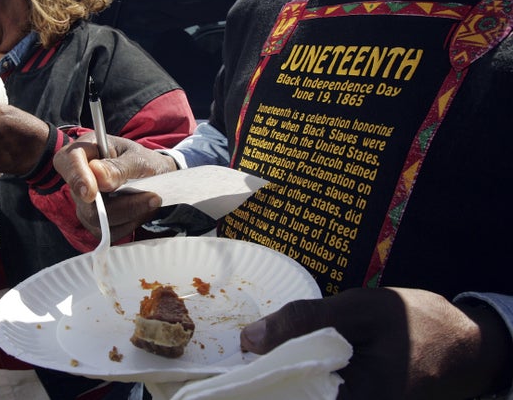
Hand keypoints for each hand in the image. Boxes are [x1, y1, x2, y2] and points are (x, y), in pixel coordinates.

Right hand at [53, 132, 177, 239]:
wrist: (156, 177)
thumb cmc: (143, 161)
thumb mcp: (138, 158)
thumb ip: (119, 167)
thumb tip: (98, 176)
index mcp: (85, 150)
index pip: (67, 162)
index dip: (76, 178)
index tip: (91, 193)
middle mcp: (79, 177)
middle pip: (85, 201)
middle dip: (122, 204)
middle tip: (153, 197)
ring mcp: (84, 203)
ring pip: (97, 220)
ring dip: (131, 213)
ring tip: (152, 200)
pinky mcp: (94, 221)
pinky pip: (108, 231)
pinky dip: (130, 224)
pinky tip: (142, 211)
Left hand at [240, 287, 512, 398]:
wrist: (459, 340)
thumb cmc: (412, 321)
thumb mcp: (356, 309)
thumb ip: (303, 321)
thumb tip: (247, 341)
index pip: (291, 398)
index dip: (262, 384)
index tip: (239, 367)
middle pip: (295, 398)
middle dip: (270, 378)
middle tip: (250, 355)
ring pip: (304, 396)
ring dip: (283, 375)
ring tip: (268, 355)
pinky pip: (317, 394)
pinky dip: (300, 376)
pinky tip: (291, 359)